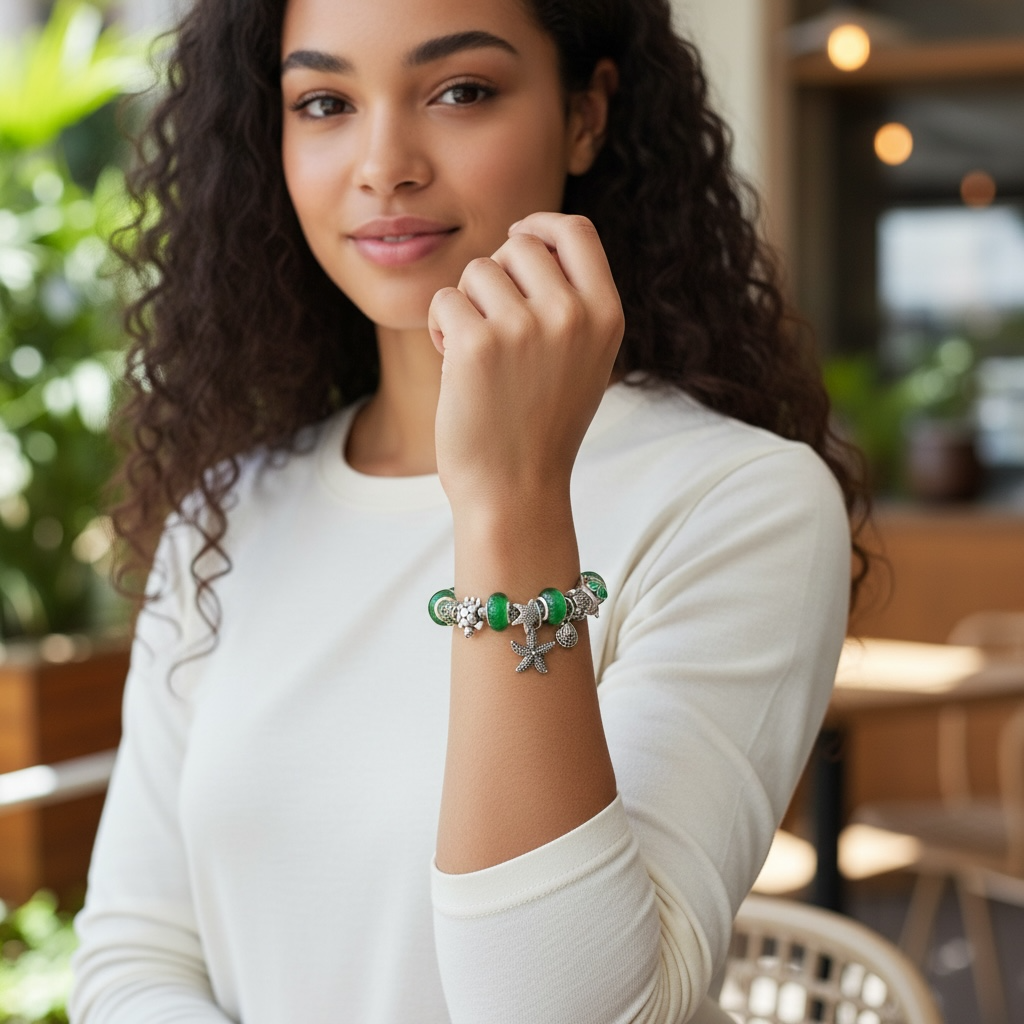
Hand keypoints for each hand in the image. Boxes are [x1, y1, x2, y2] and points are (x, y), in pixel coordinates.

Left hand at [428, 212, 623, 518]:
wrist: (516, 491)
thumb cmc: (541, 426)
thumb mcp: (582, 360)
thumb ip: (571, 301)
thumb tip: (528, 237)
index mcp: (606, 315)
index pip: (576, 230)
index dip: (541, 225)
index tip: (518, 235)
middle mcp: (572, 314)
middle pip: (519, 245)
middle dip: (496, 276)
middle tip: (493, 326)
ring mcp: (526, 327)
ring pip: (477, 270)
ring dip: (467, 305)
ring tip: (477, 355)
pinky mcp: (477, 344)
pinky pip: (445, 300)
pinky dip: (440, 330)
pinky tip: (454, 368)